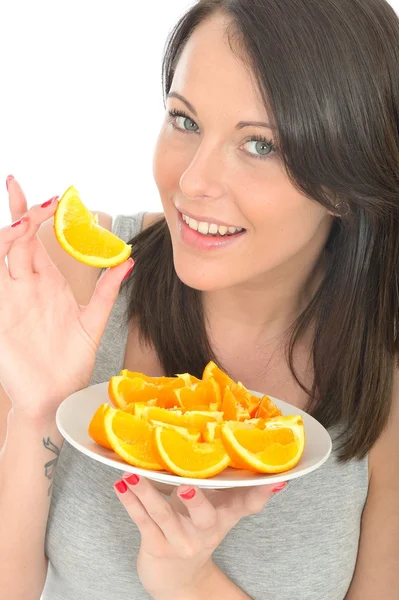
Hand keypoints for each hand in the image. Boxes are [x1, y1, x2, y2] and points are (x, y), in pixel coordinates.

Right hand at [0, 176, 132, 421]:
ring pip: (1, 253)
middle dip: (23, 212)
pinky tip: (5, 245)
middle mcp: (24, 285)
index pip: (38, 238)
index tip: (56, 194)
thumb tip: (128, 260)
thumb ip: (107, 291)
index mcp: (46, 282)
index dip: (41, 214)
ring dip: (8, 234)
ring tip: (23, 221)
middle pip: (16, 238)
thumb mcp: (94, 322)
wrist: (55, 396)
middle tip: (36, 195)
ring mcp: (8, 298)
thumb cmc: (71, 362)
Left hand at [114, 473, 286, 598]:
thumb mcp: (220, 510)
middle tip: (187, 486)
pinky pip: (142, 522)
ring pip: (163, 515)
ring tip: (132, 474)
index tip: (276, 479)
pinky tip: (120, 484)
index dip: (261, 493)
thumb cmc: (197, 528)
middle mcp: (206, 531)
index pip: (248, 504)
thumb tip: (267, 465)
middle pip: (205, 516)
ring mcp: (180, 541)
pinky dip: (130, 501)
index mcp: (225, 516)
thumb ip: (236, 486)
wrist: (177, 578)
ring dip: (146, 493)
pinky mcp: (156, 546)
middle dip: (197, 501)